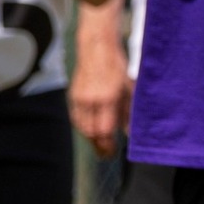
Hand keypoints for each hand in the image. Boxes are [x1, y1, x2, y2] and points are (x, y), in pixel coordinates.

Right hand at [69, 42, 131, 158]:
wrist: (97, 49)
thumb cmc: (117, 68)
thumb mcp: (129, 90)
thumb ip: (129, 113)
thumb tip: (131, 134)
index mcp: (107, 98)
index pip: (105, 130)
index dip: (108, 145)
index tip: (112, 153)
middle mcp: (91, 100)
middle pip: (91, 133)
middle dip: (99, 146)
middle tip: (107, 154)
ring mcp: (79, 98)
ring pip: (82, 127)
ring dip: (91, 138)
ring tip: (101, 144)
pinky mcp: (73, 96)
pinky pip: (76, 118)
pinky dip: (83, 127)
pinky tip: (91, 130)